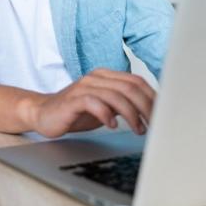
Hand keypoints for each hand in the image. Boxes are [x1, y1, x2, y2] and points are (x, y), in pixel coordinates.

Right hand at [27, 68, 154, 137]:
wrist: (42, 113)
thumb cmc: (75, 112)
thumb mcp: (105, 107)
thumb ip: (123, 105)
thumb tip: (151, 113)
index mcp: (106, 76)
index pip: (136, 81)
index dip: (152, 97)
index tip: (162, 114)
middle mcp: (96, 78)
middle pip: (130, 87)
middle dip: (146, 107)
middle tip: (154, 124)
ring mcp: (84, 87)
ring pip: (116, 95)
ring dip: (131, 114)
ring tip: (138, 129)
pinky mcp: (73, 99)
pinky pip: (94, 103)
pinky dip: (107, 114)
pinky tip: (112, 126)